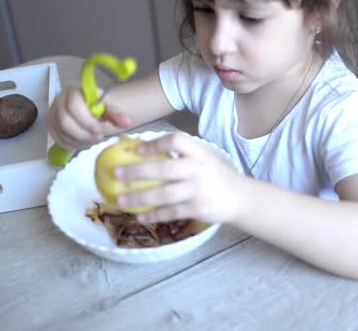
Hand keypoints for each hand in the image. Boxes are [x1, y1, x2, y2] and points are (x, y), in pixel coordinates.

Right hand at [47, 85, 132, 149]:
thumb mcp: (107, 106)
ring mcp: (52, 115)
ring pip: (62, 133)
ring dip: (79, 141)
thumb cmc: (96, 105)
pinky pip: (59, 140)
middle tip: (98, 139)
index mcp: (73, 92)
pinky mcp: (51, 127)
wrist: (86, 106)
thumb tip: (127, 123)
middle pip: (65, 122)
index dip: (86, 121)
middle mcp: (59, 102)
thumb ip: (116, 114)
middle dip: (83, 134)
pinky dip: (73, 145)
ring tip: (93, 141)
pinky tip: (84, 143)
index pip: (74, 106)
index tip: (100, 131)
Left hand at [115, 132, 246, 224]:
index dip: (155, 144)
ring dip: (139, 197)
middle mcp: (198, 169)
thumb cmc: (215, 175)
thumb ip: (181, 155)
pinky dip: (154, 215)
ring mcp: (197, 190)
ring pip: (164, 194)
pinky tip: (140, 217)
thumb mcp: (204, 158)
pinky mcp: (197, 209)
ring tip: (120, 200)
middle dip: (137, 171)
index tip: (136, 149)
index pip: (176, 141)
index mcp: (199, 153)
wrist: (240, 198)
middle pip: (164, 169)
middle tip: (117, 172)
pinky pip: (171, 212)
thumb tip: (143, 151)